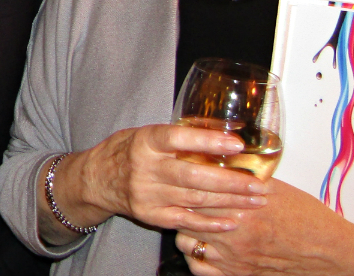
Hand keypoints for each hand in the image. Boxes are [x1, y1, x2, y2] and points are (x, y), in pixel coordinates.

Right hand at [73, 124, 267, 232]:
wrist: (95, 180)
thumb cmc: (125, 151)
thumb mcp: (144, 134)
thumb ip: (175, 136)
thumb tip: (219, 131)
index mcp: (144, 142)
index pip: (178, 139)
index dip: (208, 141)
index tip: (237, 144)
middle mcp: (144, 169)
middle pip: (193, 176)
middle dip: (231, 182)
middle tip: (258, 184)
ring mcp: (147, 195)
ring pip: (195, 200)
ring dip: (229, 202)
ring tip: (255, 200)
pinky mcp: (149, 215)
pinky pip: (185, 221)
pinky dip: (210, 223)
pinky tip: (232, 220)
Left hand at [176, 179, 353, 275]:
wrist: (329, 252)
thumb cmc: (308, 219)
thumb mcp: (277, 188)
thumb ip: (247, 176)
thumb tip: (224, 158)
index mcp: (242, 208)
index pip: (197, 192)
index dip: (185, 182)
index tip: (180, 174)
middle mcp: (233, 235)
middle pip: (186, 215)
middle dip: (181, 203)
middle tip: (180, 194)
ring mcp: (233, 258)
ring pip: (186, 242)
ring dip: (185, 229)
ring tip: (191, 219)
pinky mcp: (237, 274)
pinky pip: (198, 268)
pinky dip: (194, 256)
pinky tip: (200, 244)